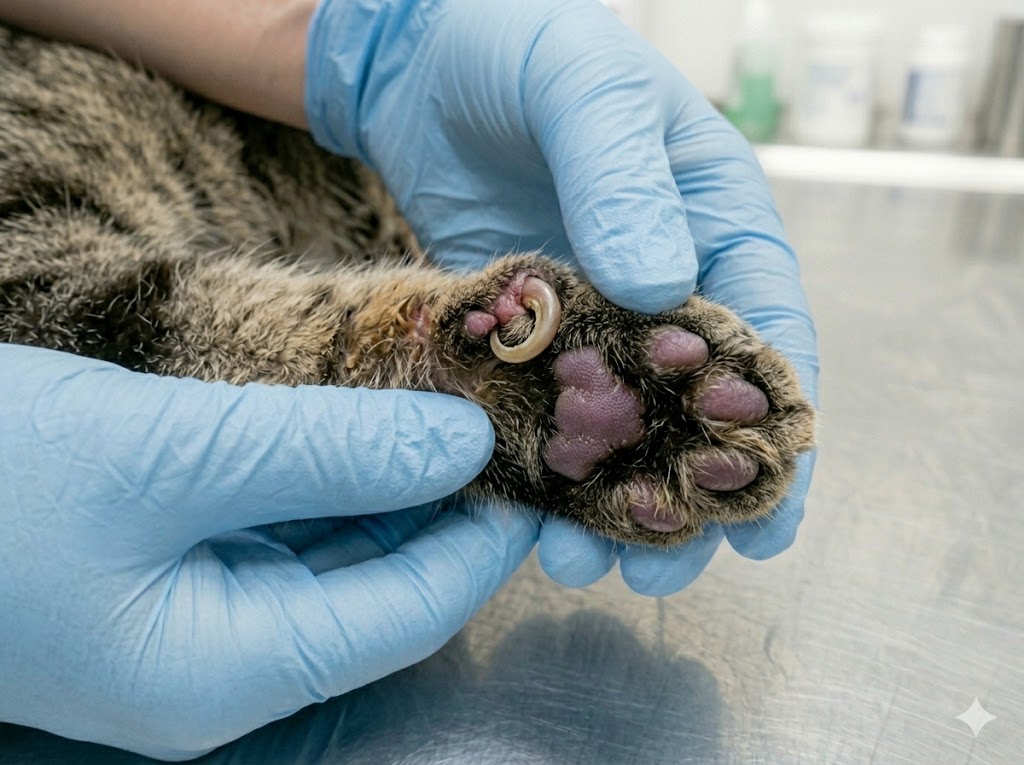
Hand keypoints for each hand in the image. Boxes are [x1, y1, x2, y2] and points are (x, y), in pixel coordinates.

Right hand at [0, 344, 538, 758]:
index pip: (411, 613)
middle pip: (381, 589)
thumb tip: (462, 441)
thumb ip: (328, 451)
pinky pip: (284, 528)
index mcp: (227, 671)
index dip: (482, 536)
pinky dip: (330, 477)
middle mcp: (223, 661)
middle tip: (500, 419)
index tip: (532, 457)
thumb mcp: (168, 452)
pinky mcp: (174, 565)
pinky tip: (359, 420)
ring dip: (390, 486)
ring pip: (336, 555)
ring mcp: (196, 617)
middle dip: (444, 507)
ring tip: (446, 407)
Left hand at [306, 0, 817, 595]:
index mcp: (716, 226)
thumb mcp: (585, 90)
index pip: (767, 340)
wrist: (422, 56)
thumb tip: (658, 285)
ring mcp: (592, 317)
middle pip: (696, 407)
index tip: (765, 518)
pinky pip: (543, 410)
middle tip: (658, 567)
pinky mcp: (524, 335)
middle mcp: (665, 283)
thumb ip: (624, 178)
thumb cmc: (524, 44)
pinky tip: (524, 513)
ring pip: (620, 426)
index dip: (772, 433)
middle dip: (686, 494)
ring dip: (608, 499)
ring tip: (583, 562)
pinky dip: (540, 463)